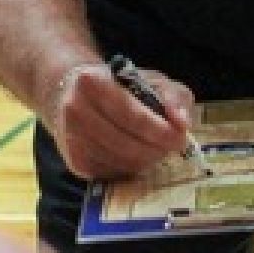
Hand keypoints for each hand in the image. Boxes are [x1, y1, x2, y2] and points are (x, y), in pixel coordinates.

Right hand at [47, 62, 196, 179]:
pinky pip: (112, 174)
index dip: (159, 130)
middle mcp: (75, 110)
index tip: (180, 138)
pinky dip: (130, 168)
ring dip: (146, 160)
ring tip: (154, 148)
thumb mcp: (149, 79)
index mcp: (92, 82)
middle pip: (126, 144)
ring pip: (121, 162)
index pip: (131, 114)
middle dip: (156, 149)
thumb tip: (182, 124)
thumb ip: (172, 96)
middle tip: (172, 146)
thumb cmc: (118, 86)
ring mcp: (71, 139)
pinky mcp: (75, 163)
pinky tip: (135, 155)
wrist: (73, 95)